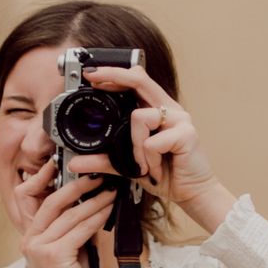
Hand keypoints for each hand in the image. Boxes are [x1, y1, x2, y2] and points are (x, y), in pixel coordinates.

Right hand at [16, 162, 115, 267]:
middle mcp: (30, 240)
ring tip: (110, 192)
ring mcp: (39, 247)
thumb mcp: (68, 254)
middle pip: (54, 203)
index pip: (45, 204)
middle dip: (78, 187)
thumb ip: (72, 233)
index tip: (80, 176)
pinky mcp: (53, 255)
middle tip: (99, 176)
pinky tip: (108, 210)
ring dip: (94, 201)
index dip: (62, 186)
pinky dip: (96, 218)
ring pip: (70, 216)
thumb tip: (91, 208)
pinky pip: (79, 230)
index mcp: (30, 238)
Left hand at [69, 65, 235, 230]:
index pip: (136, 81)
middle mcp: (169, 109)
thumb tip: (75, 163)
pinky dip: (148, 161)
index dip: (114, 74)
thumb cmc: (166, 175)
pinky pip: (151, 143)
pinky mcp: (186, 134)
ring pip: (139, 118)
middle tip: (92, 77)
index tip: (91, 74)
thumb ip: (104, 161)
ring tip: (143, 166)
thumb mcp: (129, 166)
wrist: (191, 193)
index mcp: (157, 111)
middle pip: (139, 80)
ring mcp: (179, 119)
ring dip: (134, 147)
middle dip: (113, 76)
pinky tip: (156, 170)